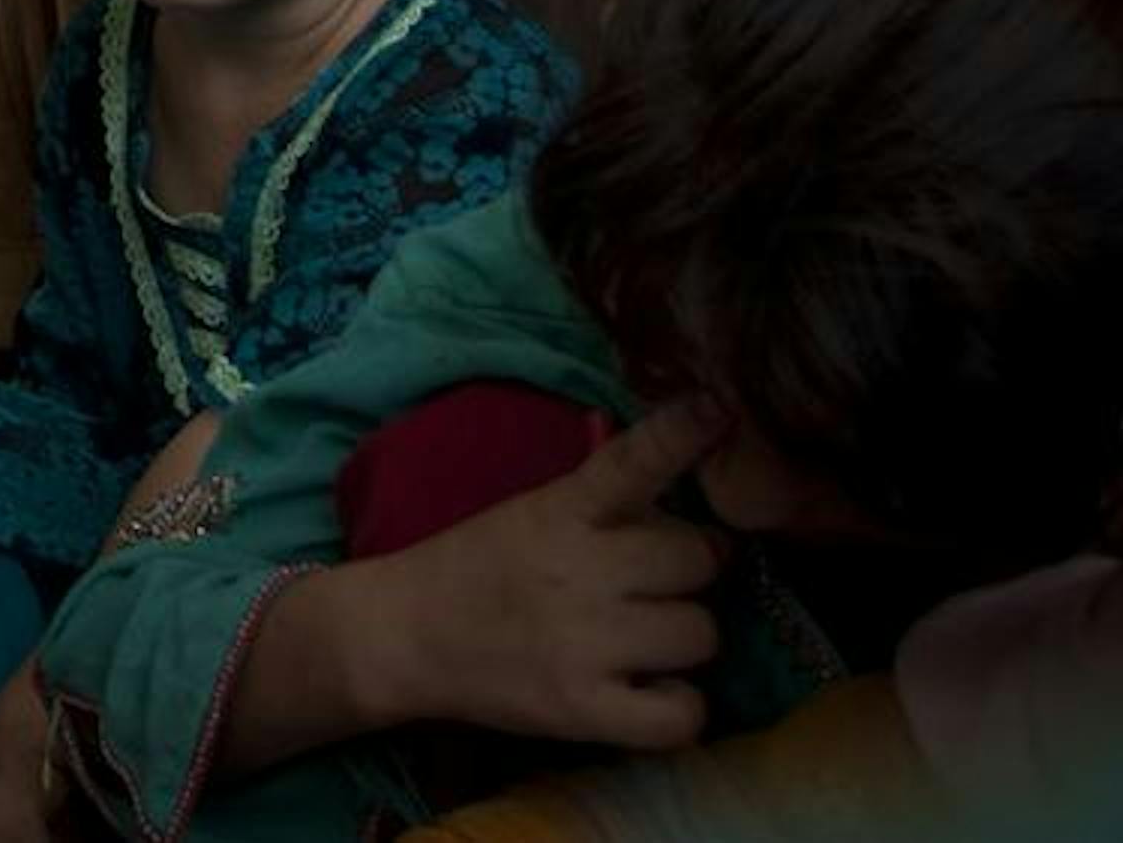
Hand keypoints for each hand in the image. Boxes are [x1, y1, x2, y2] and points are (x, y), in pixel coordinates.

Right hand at [365, 397, 734, 750]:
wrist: (404, 635)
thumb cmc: (476, 567)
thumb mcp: (532, 513)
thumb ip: (605, 508)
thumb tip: (704, 521)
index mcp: (561, 511)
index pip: (630, 462)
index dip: (680, 434)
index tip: (718, 407)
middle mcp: (579, 570)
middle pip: (698, 559)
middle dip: (685, 572)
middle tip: (651, 583)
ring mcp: (584, 643)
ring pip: (701, 634)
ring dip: (681, 637)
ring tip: (641, 641)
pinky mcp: (584, 710)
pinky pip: (683, 715)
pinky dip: (678, 707)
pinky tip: (648, 691)